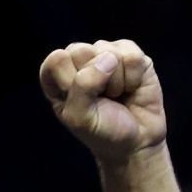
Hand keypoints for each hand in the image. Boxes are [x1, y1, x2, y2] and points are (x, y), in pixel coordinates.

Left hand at [39, 39, 165, 162]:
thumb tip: (107, 59)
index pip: (56, 60)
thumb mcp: (80, 117)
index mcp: (57, 76)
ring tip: (116, 95)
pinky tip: (131, 88)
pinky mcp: (131, 54)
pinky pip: (132, 56)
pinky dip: (133, 78)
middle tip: (100, 98)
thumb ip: (82, 86)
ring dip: (116, 83)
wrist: (136, 140)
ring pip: (109, 53)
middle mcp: (79, 60)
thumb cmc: (101, 130)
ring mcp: (106, 54)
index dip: (69, 81)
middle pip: (80, 50)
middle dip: (94, 80)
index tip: (78, 101)